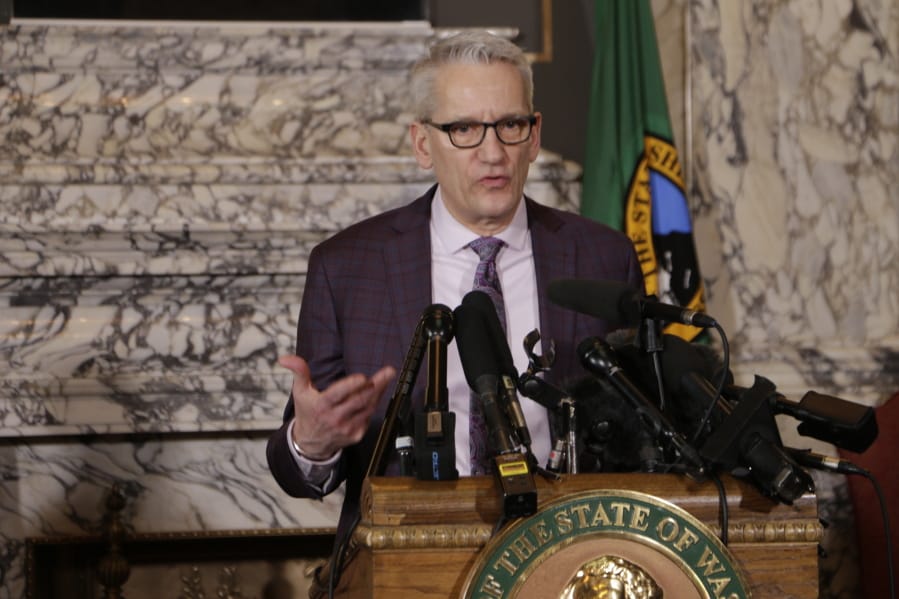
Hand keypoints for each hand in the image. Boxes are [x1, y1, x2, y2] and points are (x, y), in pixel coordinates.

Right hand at [279, 355, 395, 459]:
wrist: (310, 443)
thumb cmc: (307, 412)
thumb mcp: (300, 392)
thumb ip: (299, 372)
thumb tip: (286, 358)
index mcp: (322, 406)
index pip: (338, 395)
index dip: (351, 386)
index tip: (363, 377)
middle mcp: (335, 418)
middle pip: (359, 400)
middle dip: (376, 384)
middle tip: (388, 372)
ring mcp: (346, 428)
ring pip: (368, 408)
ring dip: (379, 392)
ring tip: (386, 377)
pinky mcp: (355, 435)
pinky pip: (369, 417)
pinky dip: (374, 404)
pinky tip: (377, 393)